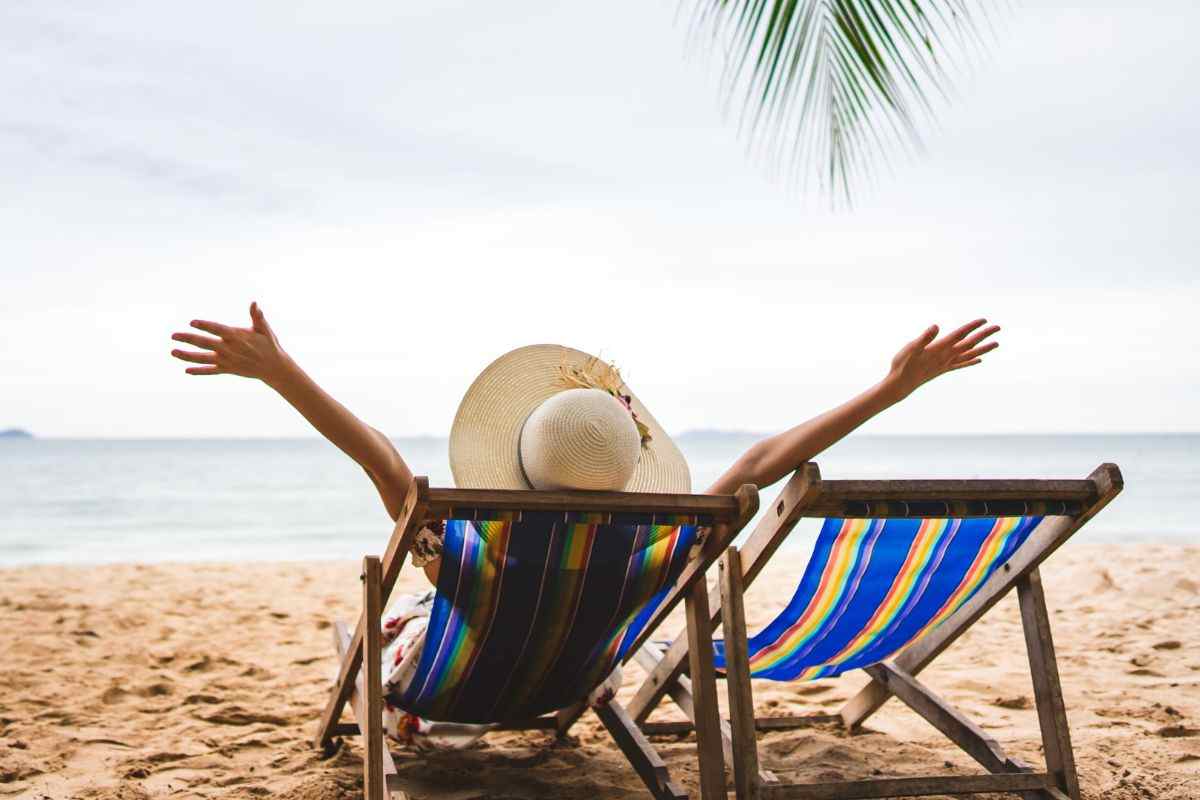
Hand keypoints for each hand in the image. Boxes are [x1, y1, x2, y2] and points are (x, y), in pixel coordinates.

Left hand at [170, 302, 291, 383]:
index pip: (217, 329)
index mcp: (237, 337)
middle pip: (205, 343)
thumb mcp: (264, 330)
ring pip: (203, 359)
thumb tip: (254, 303)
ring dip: (187, 356)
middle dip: (188, 339)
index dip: (205, 325)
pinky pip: (210, 371)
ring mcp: (227, 361)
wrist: (274, 368)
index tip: (192, 322)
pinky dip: (199, 371)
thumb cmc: (269, 345)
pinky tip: (186, 370)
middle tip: (173, 335)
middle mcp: (229, 349)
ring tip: (173, 352)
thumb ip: (257, 316)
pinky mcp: (228, 370)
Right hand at [883, 318, 999, 399]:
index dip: (972, 327)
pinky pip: (961, 365)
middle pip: (969, 344)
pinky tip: (979, 360)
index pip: (960, 335)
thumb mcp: (910, 348)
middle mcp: (946, 357)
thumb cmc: (903, 365)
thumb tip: (936, 326)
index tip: (984, 320)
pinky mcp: (943, 370)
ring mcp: (946, 364)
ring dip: (984, 348)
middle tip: (998, 327)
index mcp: (940, 349)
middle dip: (984, 335)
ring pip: (969, 355)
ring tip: (996, 344)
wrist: (900, 385)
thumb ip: (924, 338)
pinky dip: (972, 361)